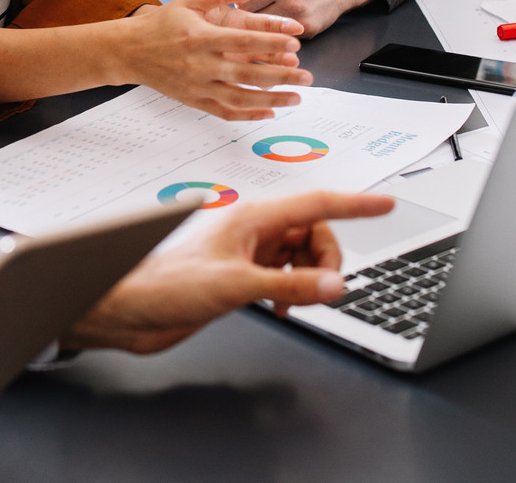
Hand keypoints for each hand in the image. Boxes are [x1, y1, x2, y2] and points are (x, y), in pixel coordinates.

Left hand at [63, 191, 395, 353]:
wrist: (129, 310)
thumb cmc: (164, 285)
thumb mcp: (235, 287)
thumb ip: (289, 288)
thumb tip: (334, 286)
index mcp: (252, 219)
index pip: (316, 205)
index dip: (354, 205)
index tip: (385, 204)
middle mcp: (253, 232)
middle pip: (314, 234)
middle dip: (328, 260)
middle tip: (324, 290)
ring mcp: (248, 254)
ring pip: (301, 256)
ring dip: (310, 278)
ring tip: (296, 304)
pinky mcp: (240, 277)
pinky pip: (285, 276)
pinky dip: (294, 291)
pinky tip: (282, 309)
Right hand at [119, 0, 311, 120]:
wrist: (130, 51)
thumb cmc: (162, 24)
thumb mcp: (189, 0)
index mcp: (201, 37)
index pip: (243, 41)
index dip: (270, 42)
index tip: (295, 43)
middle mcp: (200, 65)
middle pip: (247, 73)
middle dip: (281, 76)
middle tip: (308, 77)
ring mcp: (197, 86)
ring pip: (240, 98)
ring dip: (271, 100)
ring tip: (297, 99)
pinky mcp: (194, 101)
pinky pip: (225, 112)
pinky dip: (248, 115)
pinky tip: (269, 113)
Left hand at [195, 0, 378, 37]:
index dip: (221, 2)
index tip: (212, 11)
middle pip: (245, 11)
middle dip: (232, 21)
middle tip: (221, 31)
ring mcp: (296, 7)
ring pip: (261, 29)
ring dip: (250, 35)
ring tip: (239, 41)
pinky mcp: (307, 25)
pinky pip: (280, 39)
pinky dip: (270, 43)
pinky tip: (263, 44)